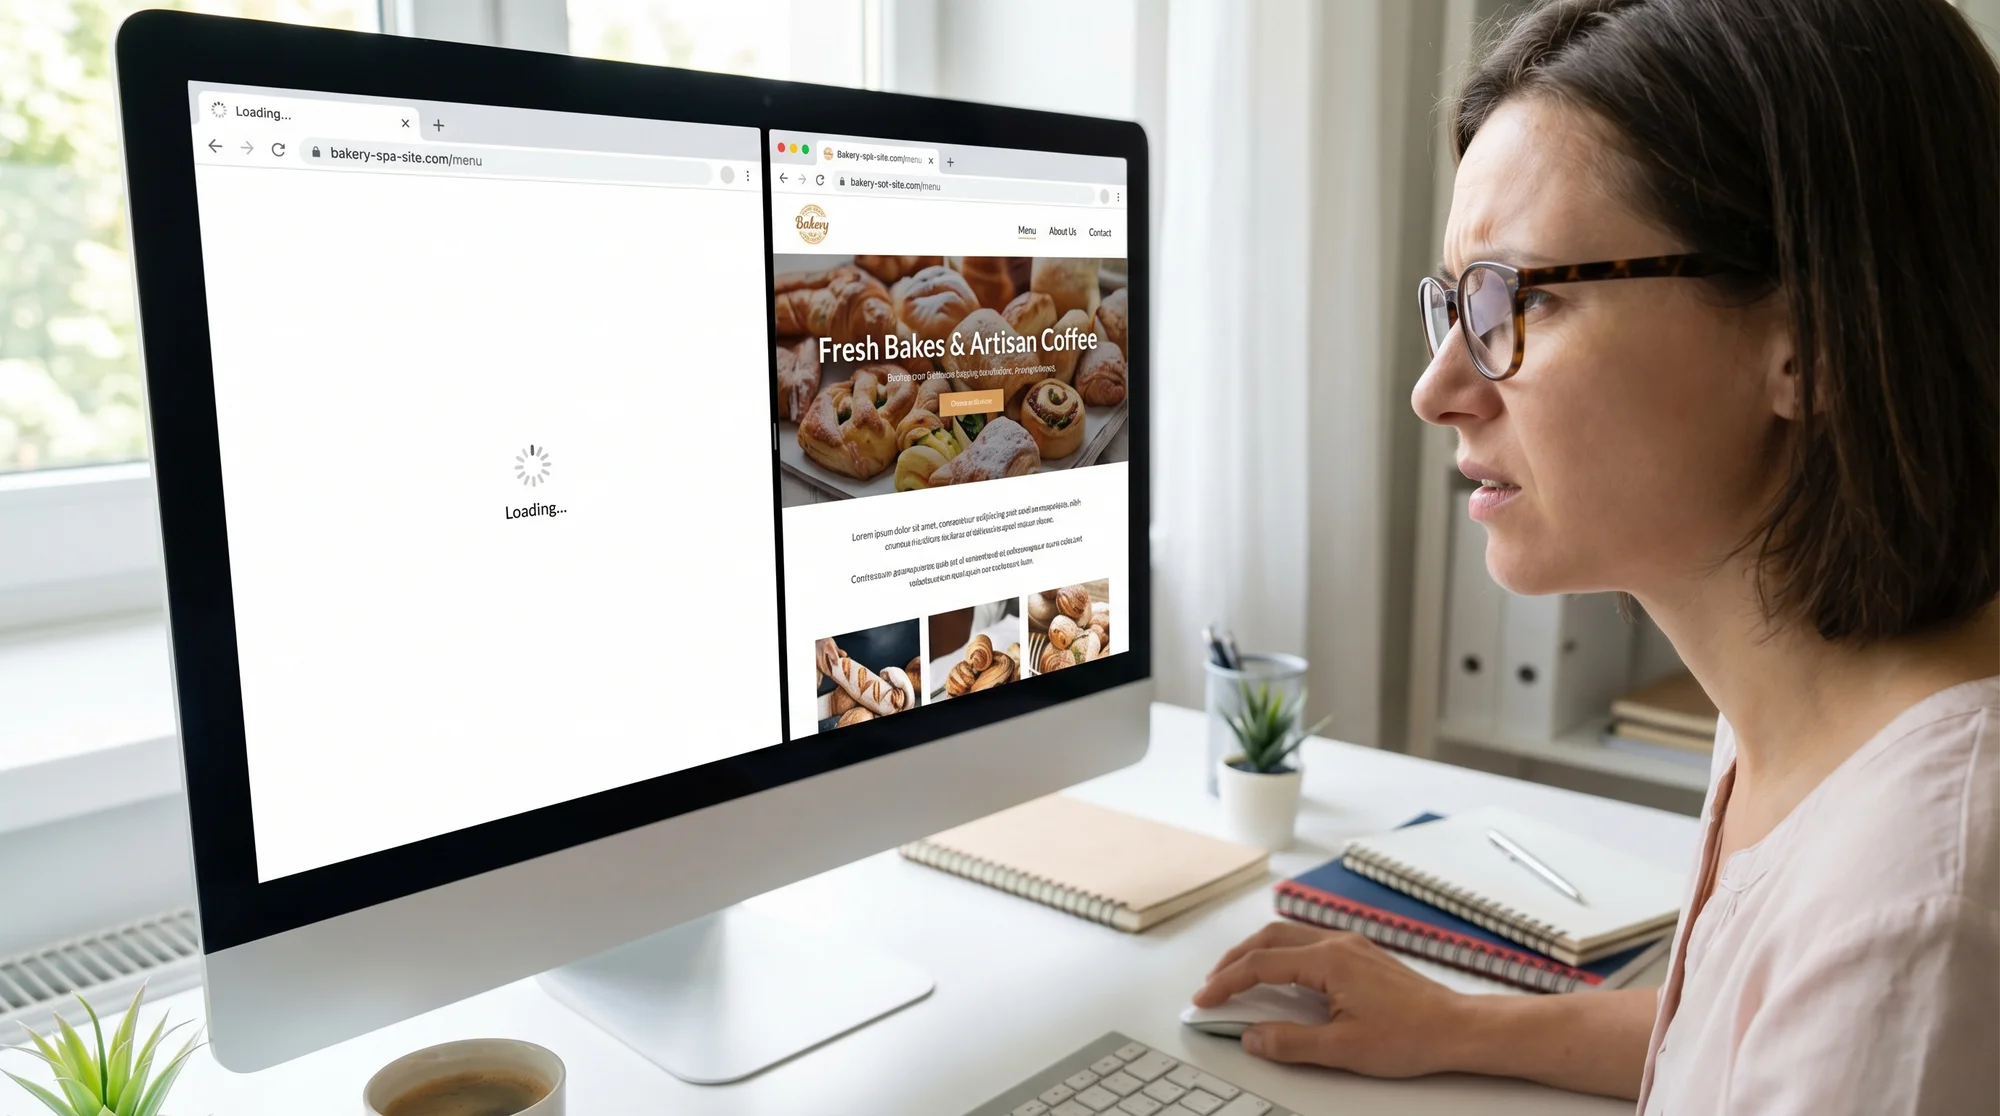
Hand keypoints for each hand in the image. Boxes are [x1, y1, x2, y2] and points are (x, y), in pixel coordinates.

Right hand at [1193, 922, 1469, 1076]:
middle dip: (1234, 959)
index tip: (1205, 999)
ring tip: (1237, 977)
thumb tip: (1252, 1037)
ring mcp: (1351, 946)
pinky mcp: (1361, 955)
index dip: (1227, 982)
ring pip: (1289, 936)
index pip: (1261, 965)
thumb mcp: (1342, 1049)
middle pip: (1269, 938)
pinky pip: (1309, 942)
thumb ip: (1290, 1043)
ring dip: (1257, 953)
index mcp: (1329, 961)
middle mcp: (1338, 944)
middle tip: (1213, 984)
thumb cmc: (1412, 1036)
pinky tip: (1280, 973)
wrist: (1457, 1028)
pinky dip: (1281, 953)